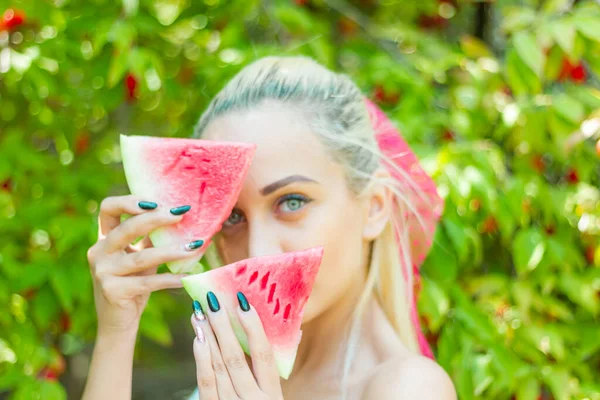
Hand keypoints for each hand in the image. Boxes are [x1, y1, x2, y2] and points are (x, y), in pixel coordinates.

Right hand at [87, 195, 203, 337]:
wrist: (118, 322)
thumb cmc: (133, 283)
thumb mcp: (141, 256)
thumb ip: (152, 238)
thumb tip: (183, 216)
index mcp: (104, 239)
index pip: (108, 208)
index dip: (129, 201)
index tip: (156, 202)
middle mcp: (99, 252)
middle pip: (127, 228)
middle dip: (155, 219)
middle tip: (181, 215)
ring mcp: (103, 272)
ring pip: (142, 257)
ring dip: (171, 251)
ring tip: (195, 246)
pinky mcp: (113, 291)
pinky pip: (148, 282)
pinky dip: (171, 279)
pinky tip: (188, 276)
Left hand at [191, 291, 283, 399]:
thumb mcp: (274, 397)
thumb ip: (272, 370)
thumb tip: (283, 330)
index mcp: (274, 396)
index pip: (264, 355)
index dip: (253, 327)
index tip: (241, 302)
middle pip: (235, 358)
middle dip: (222, 326)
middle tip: (212, 300)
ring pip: (217, 369)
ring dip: (207, 337)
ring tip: (198, 313)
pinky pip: (206, 385)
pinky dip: (200, 360)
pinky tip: (198, 340)